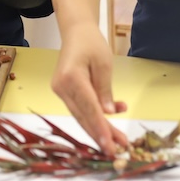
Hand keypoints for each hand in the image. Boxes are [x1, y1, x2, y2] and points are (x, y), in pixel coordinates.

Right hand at [50, 23, 128, 156]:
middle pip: (83, 116)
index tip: (110, 146)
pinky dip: (94, 116)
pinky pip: (80, 109)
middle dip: (101, 134)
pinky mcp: (63, 93)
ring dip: (99, 128)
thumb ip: (105, 90)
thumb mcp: (104, 64)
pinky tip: (112, 117)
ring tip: (118, 139)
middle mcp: (61, 87)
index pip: (88, 109)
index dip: (100, 129)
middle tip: (119, 148)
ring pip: (81, 116)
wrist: (76, 32)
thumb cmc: (92, 43)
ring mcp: (60, 91)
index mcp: (71, 78)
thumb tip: (108, 114)